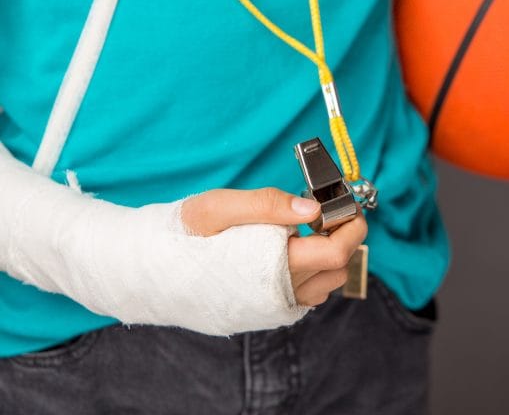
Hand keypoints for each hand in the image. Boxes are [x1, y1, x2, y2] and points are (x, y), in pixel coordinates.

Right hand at [181, 187, 366, 305]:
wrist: (148, 272)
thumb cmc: (181, 235)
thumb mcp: (220, 207)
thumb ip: (268, 205)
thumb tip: (312, 207)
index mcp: (276, 268)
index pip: (338, 251)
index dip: (351, 225)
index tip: (346, 203)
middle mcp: (282, 295)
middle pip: (338, 268)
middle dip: (343, 238)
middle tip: (326, 212)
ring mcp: (274, 308)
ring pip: (325, 284)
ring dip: (327, 257)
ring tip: (306, 230)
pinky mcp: (266, 313)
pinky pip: (306, 295)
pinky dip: (311, 272)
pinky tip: (288, 252)